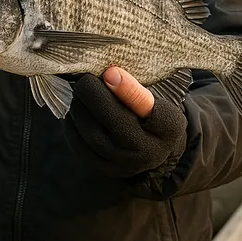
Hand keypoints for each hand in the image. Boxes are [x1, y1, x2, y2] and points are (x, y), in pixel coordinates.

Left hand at [63, 67, 187, 178]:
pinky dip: (73, 124)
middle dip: (94, 94)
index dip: (129, 90)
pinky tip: (76, 111)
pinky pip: (80, 145)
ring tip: (80, 93)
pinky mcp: (103, 168)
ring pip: (93, 133)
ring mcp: (124, 164)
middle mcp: (148, 151)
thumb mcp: (156, 99)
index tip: (111, 72)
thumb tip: (108, 72)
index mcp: (168, 127)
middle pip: (114, 120)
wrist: (148, 151)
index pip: (149, 108)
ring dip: (80, 108)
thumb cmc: (150, 115)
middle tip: (85, 79)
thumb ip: (137, 87)